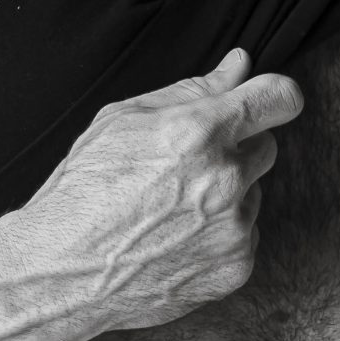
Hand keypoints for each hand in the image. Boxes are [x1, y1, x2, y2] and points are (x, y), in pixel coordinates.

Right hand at [16, 48, 303, 334]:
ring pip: (253, 193)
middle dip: (235, 149)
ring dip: (226, 195)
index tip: (266, 103)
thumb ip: (192, 90)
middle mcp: (224, 181)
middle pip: (267, 147)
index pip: (280, 97)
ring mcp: (234, 229)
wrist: (59, 274)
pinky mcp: (236, 268)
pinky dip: (220, 235)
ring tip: (168, 210)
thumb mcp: (122, 121)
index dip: (275, 96)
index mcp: (197, 133)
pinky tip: (175, 239)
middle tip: (183, 167)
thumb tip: (239, 65)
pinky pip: (246, 235)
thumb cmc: (82, 192)